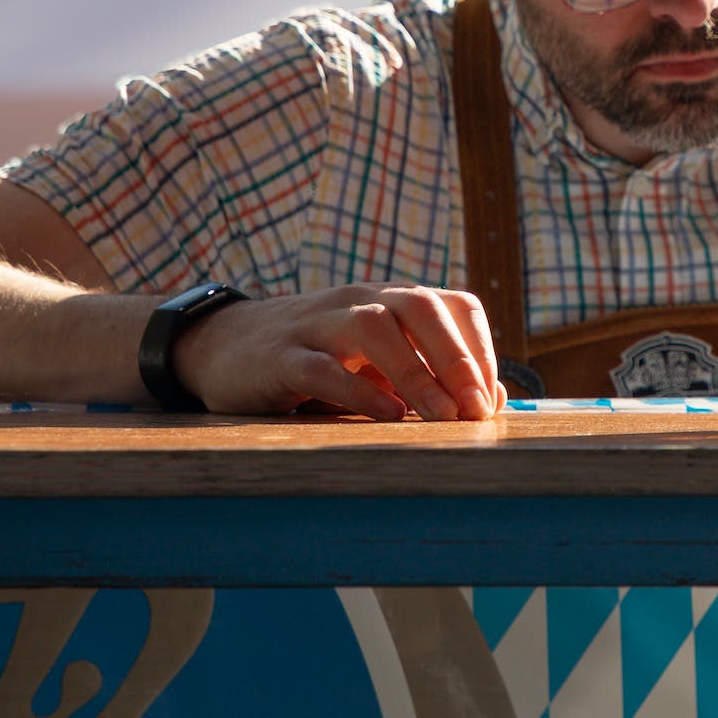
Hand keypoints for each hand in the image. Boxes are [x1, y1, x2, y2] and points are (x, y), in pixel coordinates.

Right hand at [173, 285, 502, 420]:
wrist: (223, 348)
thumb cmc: (316, 361)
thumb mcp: (376, 366)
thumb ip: (431, 378)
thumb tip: (493, 400)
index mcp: (390, 300)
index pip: (452, 305)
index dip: (479, 348)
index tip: (489, 400)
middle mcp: (359, 301)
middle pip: (419, 306)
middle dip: (456, 357)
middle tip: (475, 410)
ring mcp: (316, 324)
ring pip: (372, 327)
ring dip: (415, 372)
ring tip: (441, 417)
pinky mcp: (278, 357)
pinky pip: (321, 367)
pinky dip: (357, 391)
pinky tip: (386, 417)